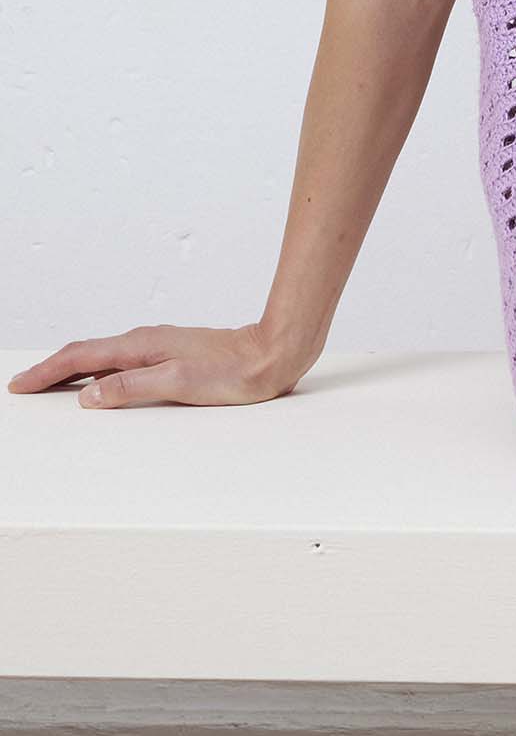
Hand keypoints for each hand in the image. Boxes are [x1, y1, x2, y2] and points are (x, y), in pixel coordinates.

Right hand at [7, 321, 310, 407]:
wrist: (270, 354)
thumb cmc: (232, 373)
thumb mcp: (177, 384)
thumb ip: (130, 387)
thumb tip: (88, 396)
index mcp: (141, 346)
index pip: (81, 358)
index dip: (48, 372)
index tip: (21, 384)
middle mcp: (145, 340)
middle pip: (86, 352)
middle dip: (52, 368)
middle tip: (25, 384)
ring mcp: (158, 344)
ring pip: (103, 354)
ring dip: (73, 367)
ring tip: (52, 382)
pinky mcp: (171, 352)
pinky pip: (121, 358)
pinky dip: (98, 368)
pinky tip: (100, 379)